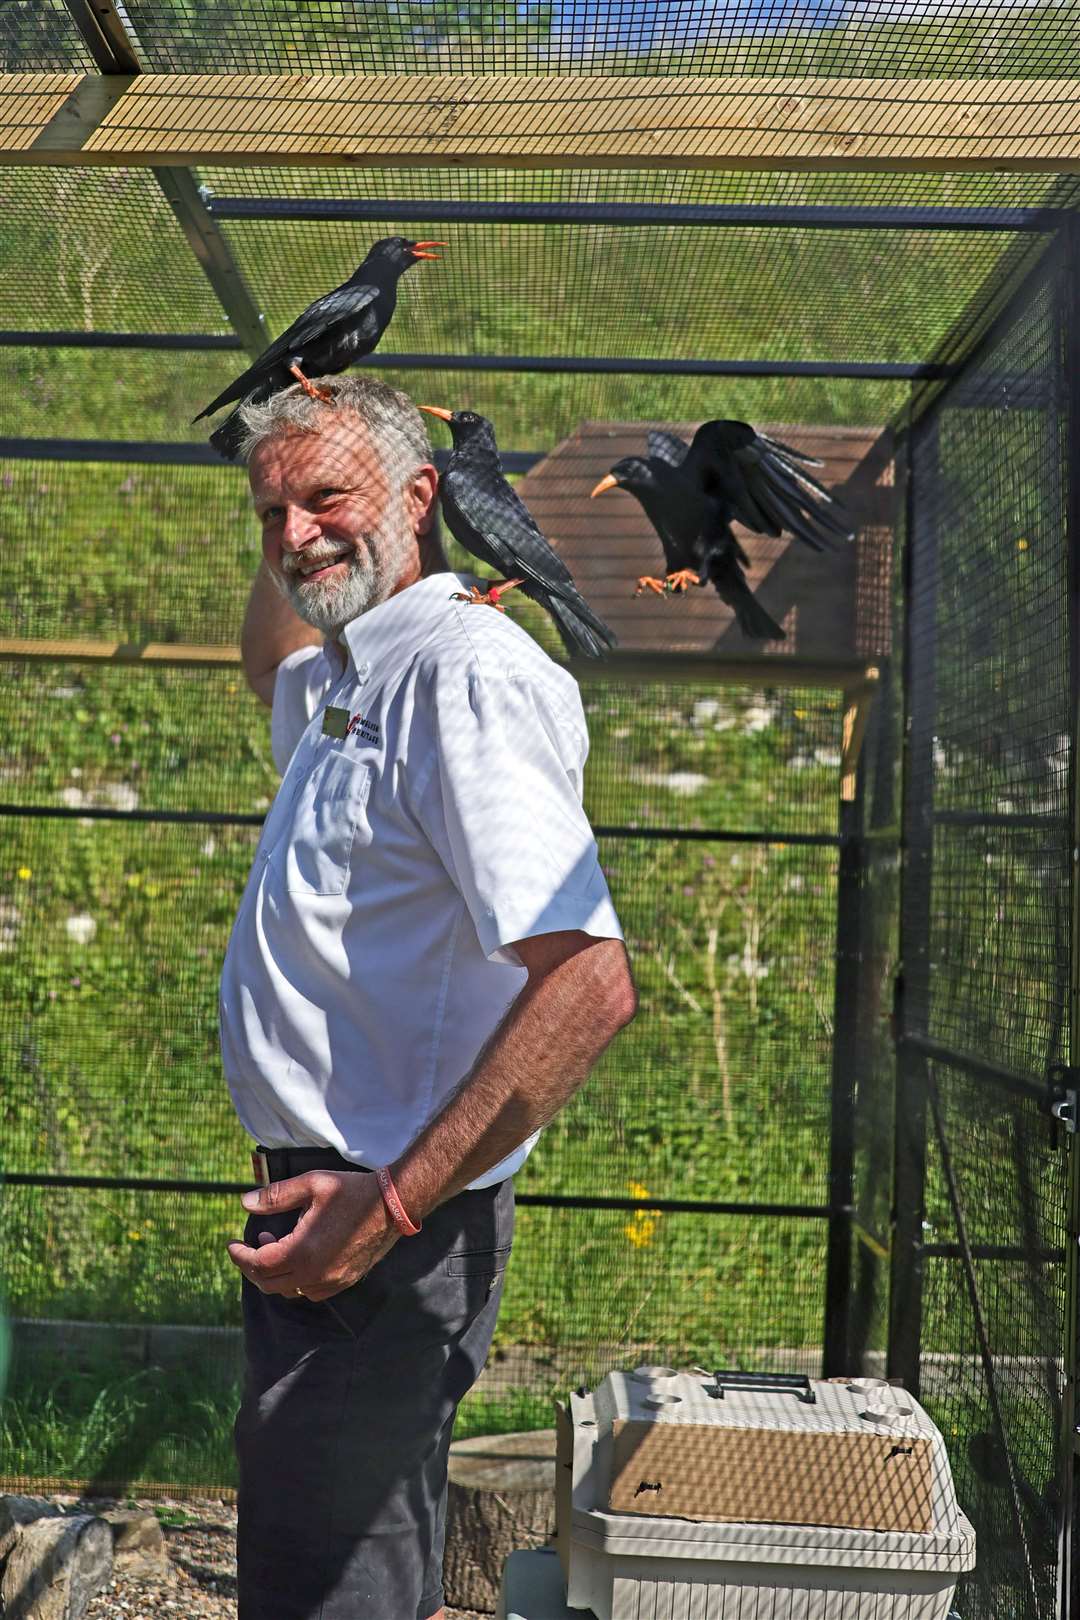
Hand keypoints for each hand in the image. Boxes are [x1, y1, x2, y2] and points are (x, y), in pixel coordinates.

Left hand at [226, 1171, 397, 1300]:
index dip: (239, 1255)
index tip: (230, 1244)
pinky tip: (298, 1258)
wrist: (393, 1204)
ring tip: (273, 1245)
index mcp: (302, 1251)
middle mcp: (314, 1275)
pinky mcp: (344, 1282)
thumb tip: (245, 1202)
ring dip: (274, 1273)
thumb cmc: (351, 1191)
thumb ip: (276, 1196)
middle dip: (252, 1267)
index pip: (258, 1264)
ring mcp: (331, 1282)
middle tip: (247, 1247)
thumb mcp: (311, 1184)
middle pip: (269, 1283)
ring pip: (289, 1291)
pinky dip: (295, 1280)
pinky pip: (309, 1292)